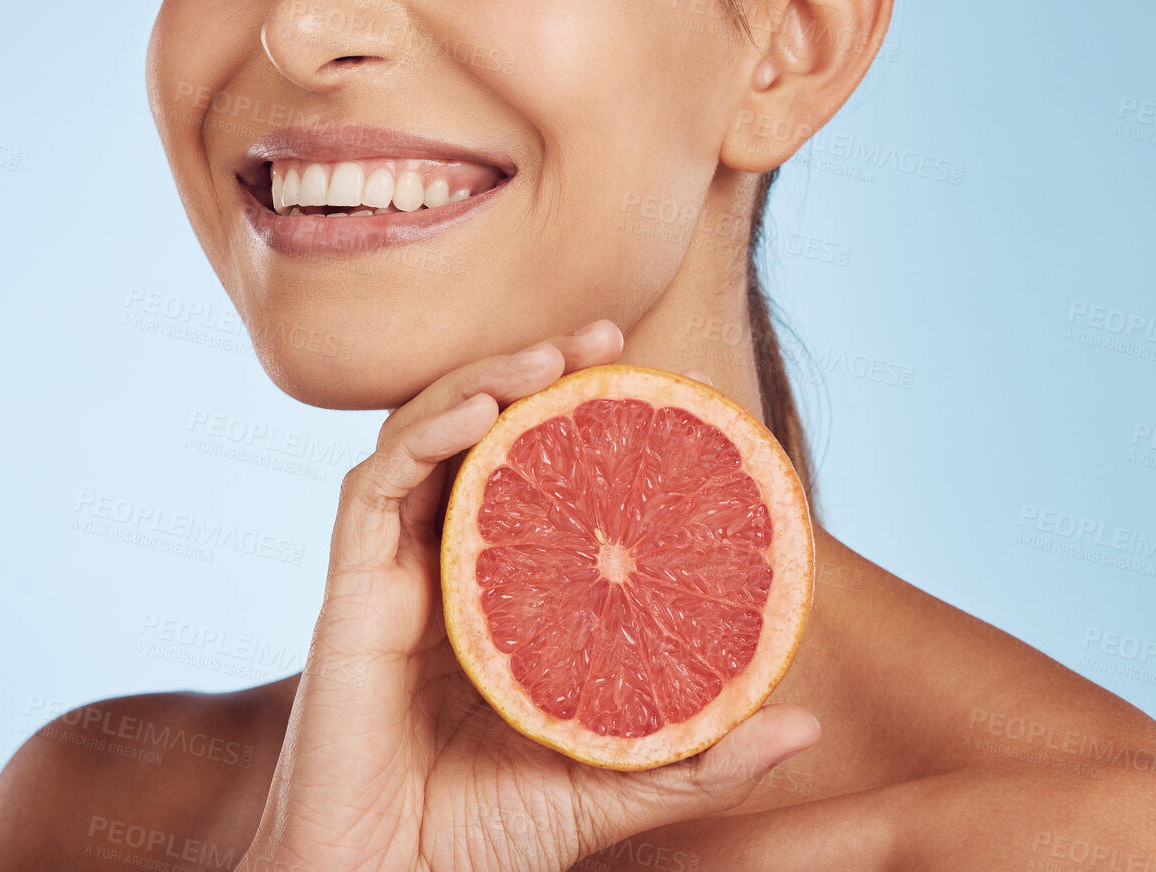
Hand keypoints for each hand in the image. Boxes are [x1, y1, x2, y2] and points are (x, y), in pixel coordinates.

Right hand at [239, 320, 820, 871]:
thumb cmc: (487, 840)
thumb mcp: (610, 782)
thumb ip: (697, 751)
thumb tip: (806, 720)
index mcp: (498, 587)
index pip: (533, 468)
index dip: (579, 412)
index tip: (643, 372)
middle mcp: (443, 559)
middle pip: (481, 430)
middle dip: (534, 368)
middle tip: (602, 333)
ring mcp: (394, 569)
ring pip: (425, 436)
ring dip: (481, 381)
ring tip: (547, 357)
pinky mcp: (349, 589)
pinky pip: (373, 487)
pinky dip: (422, 436)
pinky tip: (475, 412)